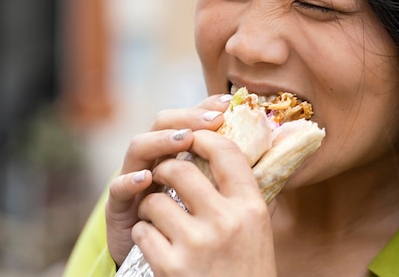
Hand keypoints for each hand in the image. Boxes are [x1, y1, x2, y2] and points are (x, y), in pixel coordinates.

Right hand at [106, 94, 229, 265]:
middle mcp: (154, 162)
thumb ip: (235, 182)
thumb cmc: (194, 235)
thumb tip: (271, 161)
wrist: (167, 270)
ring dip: (161, 141)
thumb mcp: (216, 204)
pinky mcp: (118, 207)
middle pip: (162, 125)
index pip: (188, 122)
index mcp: (178, 156)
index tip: (226, 104)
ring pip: (138, 148)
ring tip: (184, 139)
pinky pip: (118, 189)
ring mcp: (134, 181)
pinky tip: (146, 179)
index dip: (204, 109)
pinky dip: (130, 180)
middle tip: (209, 121)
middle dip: (185, 118)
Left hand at [134, 130, 276, 276]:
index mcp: (251, 208)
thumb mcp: (257, 230)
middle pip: (180, 168)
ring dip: (150, 207)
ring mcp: (197, 244)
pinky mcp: (171, 266)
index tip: (191, 137)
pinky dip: (143, 235)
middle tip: (163, 176)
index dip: (204, 136)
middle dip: (164, 169)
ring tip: (160, 219)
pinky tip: (157, 246)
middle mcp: (226, 222)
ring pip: (154, 200)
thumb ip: (242, 193)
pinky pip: (142, 231)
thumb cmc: (246, 270)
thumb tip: (225, 147)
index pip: (225, 152)